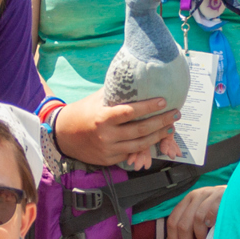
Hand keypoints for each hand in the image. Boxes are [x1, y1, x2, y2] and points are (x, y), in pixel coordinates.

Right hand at [54, 92, 177, 166]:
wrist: (64, 135)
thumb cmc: (83, 112)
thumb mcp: (97, 99)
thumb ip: (116, 93)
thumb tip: (136, 78)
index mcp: (102, 117)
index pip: (130, 112)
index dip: (149, 107)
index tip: (164, 101)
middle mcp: (106, 135)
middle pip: (140, 130)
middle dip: (161, 122)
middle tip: (175, 114)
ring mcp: (108, 150)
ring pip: (140, 145)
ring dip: (158, 136)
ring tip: (170, 127)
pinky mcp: (109, 160)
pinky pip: (131, 153)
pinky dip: (144, 147)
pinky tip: (155, 138)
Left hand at [166, 184, 223, 238]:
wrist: (239, 192)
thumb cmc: (217, 206)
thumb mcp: (199, 211)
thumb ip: (186, 223)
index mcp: (187, 200)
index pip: (173, 220)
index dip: (172, 237)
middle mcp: (196, 196)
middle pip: (183, 222)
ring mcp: (209, 196)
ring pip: (196, 219)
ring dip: (198, 235)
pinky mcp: (221, 197)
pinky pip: (212, 212)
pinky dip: (210, 222)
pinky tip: (211, 228)